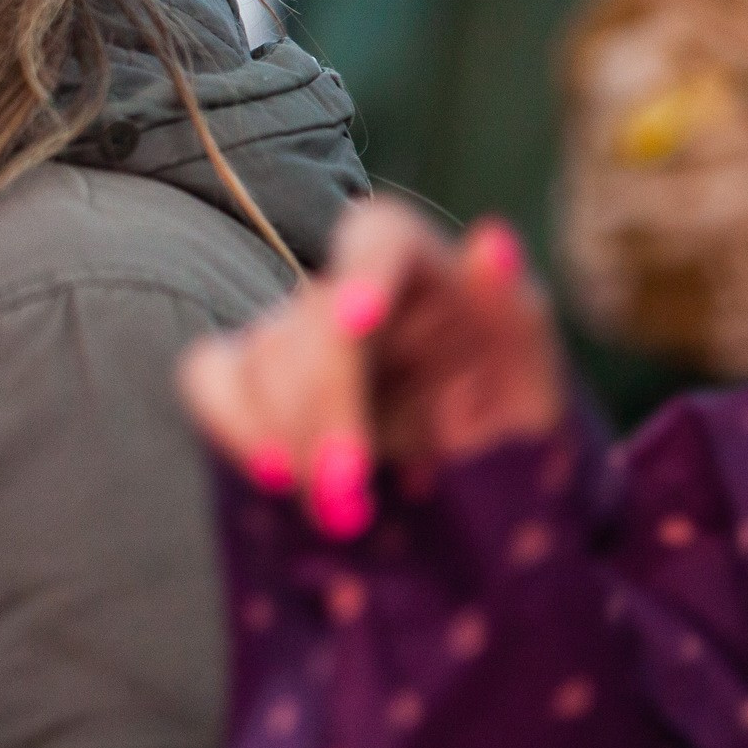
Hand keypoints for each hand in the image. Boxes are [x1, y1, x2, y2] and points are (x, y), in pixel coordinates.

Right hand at [177, 197, 564, 536]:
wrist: (480, 500)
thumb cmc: (516, 431)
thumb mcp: (537, 382)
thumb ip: (515, 318)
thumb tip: (493, 240)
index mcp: (425, 271)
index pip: (379, 235)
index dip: (362, 270)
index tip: (362, 319)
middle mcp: (352, 291)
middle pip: (309, 314)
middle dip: (322, 402)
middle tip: (349, 493)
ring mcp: (295, 334)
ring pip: (259, 354)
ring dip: (287, 432)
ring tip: (340, 512)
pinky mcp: (252, 381)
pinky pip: (211, 380)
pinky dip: (233, 425)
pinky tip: (276, 478)